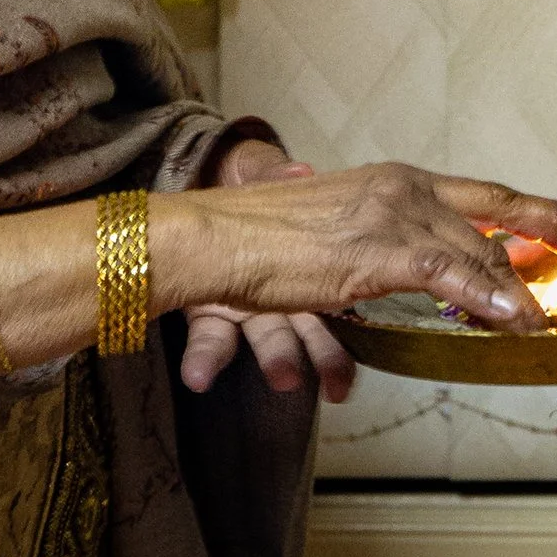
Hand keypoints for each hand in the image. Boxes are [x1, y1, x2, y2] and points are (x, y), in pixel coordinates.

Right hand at [155, 160, 556, 395]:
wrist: (213, 237)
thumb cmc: (257, 240)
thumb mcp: (332, 232)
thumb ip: (375, 245)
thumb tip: (398, 267)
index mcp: (391, 180)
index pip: (477, 193)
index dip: (527, 209)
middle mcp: (401, 188)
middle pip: (490, 215)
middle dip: (543, 232)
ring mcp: (392, 216)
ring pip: (476, 250)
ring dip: (516, 286)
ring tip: (545, 315)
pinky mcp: (379, 252)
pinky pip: (451, 274)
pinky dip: (488, 296)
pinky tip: (512, 316)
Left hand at [180, 141, 362, 400]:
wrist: (185, 206)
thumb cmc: (237, 193)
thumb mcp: (260, 172)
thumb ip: (276, 173)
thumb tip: (298, 169)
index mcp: (311, 259)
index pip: (346, 291)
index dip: (362, 318)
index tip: (371, 351)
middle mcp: (286, 292)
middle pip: (317, 331)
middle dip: (328, 359)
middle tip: (339, 387)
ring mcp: (247, 310)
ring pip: (273, 344)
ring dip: (279, 361)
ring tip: (283, 379)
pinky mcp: (208, 317)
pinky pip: (209, 343)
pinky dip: (205, 360)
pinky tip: (199, 375)